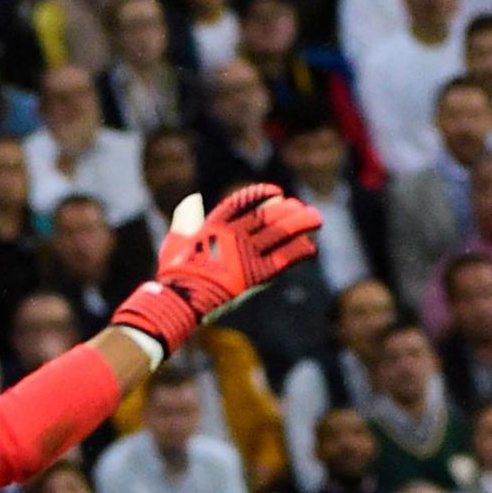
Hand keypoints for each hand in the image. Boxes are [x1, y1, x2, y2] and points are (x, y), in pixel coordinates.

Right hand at [112, 186, 320, 354]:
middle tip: (302, 207)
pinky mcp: (254, 274)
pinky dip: (299, 251)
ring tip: (316, 219)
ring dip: (300, 224)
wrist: (180, 300)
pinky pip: (283, 258)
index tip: (277, 192)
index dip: (261, 194)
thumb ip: (185, 219)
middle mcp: (232, 235)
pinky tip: (311, 247)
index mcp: (213, 225)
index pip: (242, 202)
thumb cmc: (175, 275)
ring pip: (279, 233)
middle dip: (287, 209)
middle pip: (266, 215)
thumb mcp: (175, 241)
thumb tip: (193, 200)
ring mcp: (244, 254)